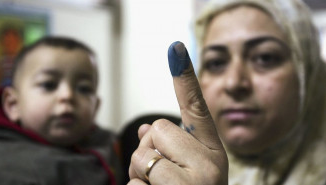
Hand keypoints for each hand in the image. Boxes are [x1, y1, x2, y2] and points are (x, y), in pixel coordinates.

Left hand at [128, 41, 227, 184]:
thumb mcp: (187, 171)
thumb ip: (169, 147)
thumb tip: (145, 129)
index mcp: (213, 153)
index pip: (196, 108)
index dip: (185, 77)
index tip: (176, 48)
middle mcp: (210, 163)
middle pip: (157, 128)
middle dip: (151, 151)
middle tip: (166, 177)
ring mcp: (195, 180)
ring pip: (141, 154)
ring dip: (141, 174)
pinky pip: (133, 182)